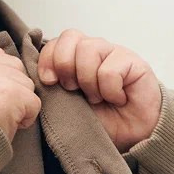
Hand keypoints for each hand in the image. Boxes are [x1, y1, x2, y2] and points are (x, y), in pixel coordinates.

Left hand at [36, 28, 161, 152]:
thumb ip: (55, 89)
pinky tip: (117, 98)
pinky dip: (109, 90)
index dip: (48, 58)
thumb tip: (39, 77)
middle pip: (70, 38)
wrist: (134, 135)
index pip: (56, 42)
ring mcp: (113, 53)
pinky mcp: (133, 61)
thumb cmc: (103, 120)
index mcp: (75, 59)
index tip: (49, 81)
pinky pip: (110, 69)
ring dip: (88, 81)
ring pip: (88, 50)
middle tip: (73, 89)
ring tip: (98, 98)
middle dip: (65, 66)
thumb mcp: (70, 106)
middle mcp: (94, 52)